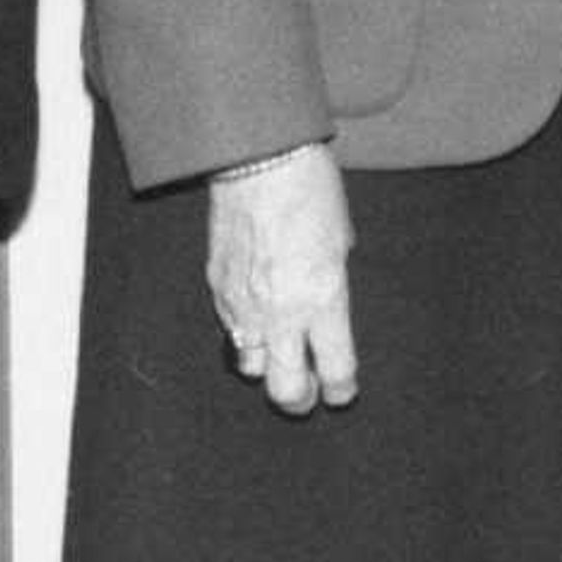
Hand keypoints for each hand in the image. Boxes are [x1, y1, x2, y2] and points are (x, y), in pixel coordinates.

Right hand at [203, 146, 356, 414]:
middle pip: (286, 388)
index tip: (343, 393)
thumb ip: (333, 284)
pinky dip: (245, 335)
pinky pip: (230, 331)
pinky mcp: (217, 290)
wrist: (259, 161)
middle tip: (308, 394)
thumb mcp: (341, 241)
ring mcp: (244, 305)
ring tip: (280, 358)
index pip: (335, 369)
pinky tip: (257, 322)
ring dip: (268, 368)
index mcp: (323, 299)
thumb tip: (325, 307)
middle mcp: (282, 312)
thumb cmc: (311, 192)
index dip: (341, 390)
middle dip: (299, 400)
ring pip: (250, 368)